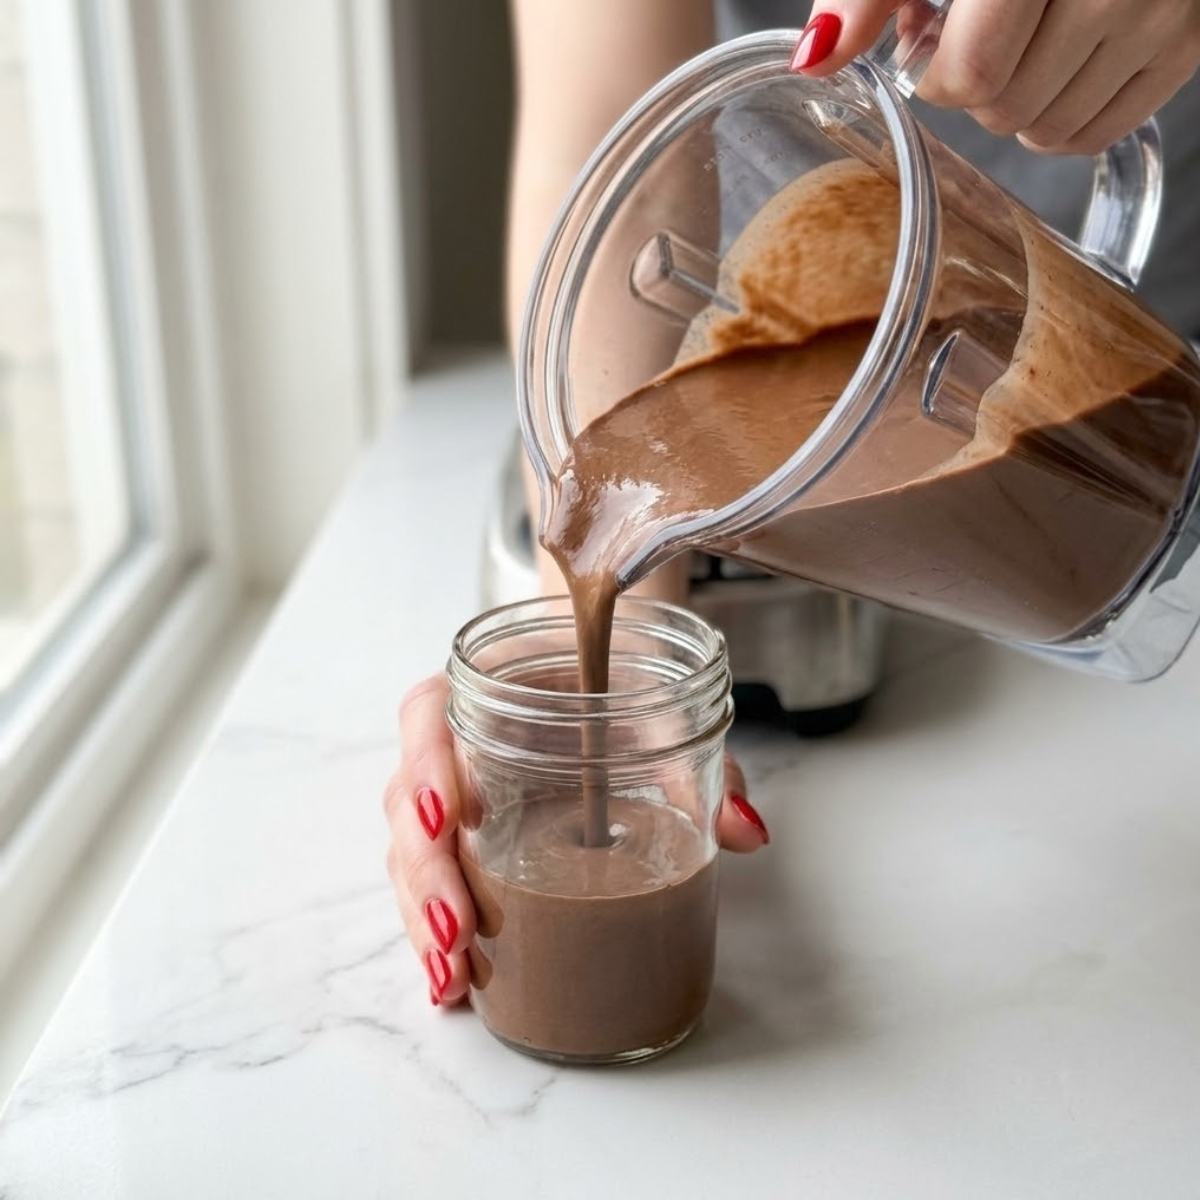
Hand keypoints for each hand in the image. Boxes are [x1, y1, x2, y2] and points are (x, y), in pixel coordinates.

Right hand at [383, 672, 769, 1006]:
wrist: (607, 671)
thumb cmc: (622, 688)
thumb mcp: (666, 718)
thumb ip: (704, 766)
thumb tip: (746, 832)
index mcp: (490, 688)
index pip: (427, 712)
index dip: (427, 762)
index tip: (454, 817)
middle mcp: (455, 740)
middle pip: (405, 799)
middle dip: (426, 870)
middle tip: (458, 926)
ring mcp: (453, 794)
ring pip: (409, 850)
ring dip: (423, 914)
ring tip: (453, 972)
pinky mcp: (463, 839)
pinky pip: (429, 880)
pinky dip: (433, 931)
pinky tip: (453, 980)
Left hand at [791, 0, 1199, 153]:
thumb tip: (814, 59)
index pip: (973, 74)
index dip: (933, 71)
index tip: (927, 33)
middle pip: (1006, 109)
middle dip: (970, 85)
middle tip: (971, 31)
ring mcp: (1163, 13)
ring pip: (1049, 132)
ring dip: (1014, 103)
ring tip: (1018, 38)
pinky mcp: (1190, 41)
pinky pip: (1099, 133)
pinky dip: (1061, 116)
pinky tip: (1054, 61)